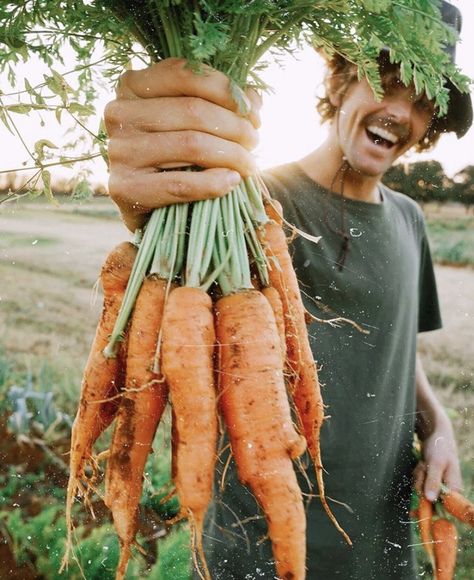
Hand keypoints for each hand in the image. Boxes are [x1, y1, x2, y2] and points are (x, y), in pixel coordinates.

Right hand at [104, 58, 260, 229]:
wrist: (149, 208)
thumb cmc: (174, 157)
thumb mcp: (192, 123)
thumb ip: (220, 103)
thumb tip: (253, 98)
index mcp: (132, 86)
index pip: (184, 74)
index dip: (227, 91)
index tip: (253, 113)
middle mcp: (119, 113)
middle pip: (193, 110)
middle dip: (236, 126)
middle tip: (254, 142)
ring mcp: (118, 151)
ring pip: (191, 144)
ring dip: (232, 155)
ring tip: (249, 164)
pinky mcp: (124, 188)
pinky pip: (181, 184)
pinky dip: (214, 183)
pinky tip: (232, 182)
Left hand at [414, 417, 461, 501]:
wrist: (435, 434)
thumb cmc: (440, 447)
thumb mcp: (436, 463)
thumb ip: (433, 481)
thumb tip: (431, 499)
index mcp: (454, 489)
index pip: (441, 507)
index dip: (427, 504)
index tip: (418, 497)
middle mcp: (447, 490)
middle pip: (427, 498)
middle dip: (420, 482)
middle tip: (423, 466)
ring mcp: (437, 485)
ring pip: (421, 490)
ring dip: (418, 476)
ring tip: (424, 463)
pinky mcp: (430, 481)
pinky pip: (419, 483)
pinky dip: (418, 474)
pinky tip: (422, 464)